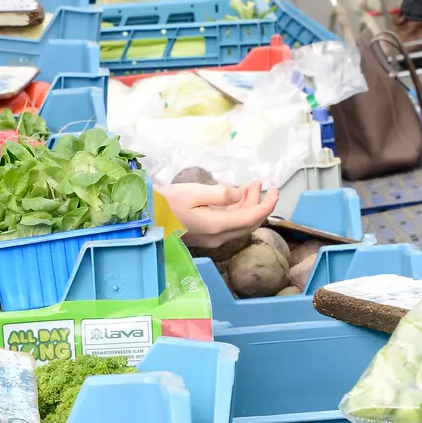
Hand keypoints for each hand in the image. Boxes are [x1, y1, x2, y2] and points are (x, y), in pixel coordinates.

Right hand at [159, 180, 278, 248]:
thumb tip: (237, 194)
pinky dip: (235, 210)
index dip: (267, 205)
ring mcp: (211, 238)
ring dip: (246, 205)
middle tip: (260, 184)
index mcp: (218, 226)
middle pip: (248, 222)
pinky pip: (228, 224)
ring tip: (248, 186)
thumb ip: (219, 194)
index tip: (275, 191)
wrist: (145, 218)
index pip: (252, 217)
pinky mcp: (205, 235)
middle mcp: (218, 236)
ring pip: (238, 223)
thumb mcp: (194, 192)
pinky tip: (233, 196)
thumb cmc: (166, 203)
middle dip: (258, 203)